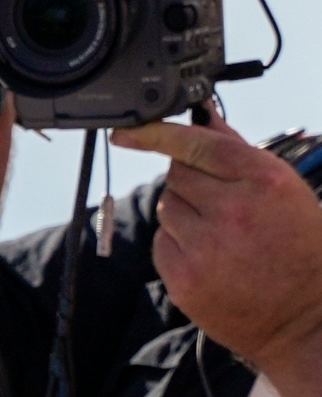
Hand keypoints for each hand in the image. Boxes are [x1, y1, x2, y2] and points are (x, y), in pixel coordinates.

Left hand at [113, 112, 321, 392]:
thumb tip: (201, 112)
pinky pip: (161, 242)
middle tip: (225, 209)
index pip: (194, 143)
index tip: (127, 131)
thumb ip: (235, 148)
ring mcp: (206, 247)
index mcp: (263, 182)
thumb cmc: (299, 246)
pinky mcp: (184, 278)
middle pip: (176, 174)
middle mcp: (233, 212)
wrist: (309, 319)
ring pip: (167, 207)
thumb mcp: (283, 189)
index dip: (156, 133)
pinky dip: (179, 247)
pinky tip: (213, 260)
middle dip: (194, 185)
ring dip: (186, 216)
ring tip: (225, 238)